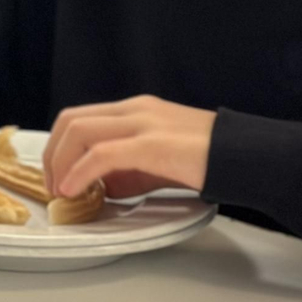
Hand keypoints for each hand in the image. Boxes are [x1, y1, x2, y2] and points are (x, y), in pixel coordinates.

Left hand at [43, 95, 216, 199]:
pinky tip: (73, 189)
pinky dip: (79, 172)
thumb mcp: (159, 161)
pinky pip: (101, 154)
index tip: (55, 176)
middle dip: (52, 154)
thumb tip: (101, 188)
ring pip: (79, 131)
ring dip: (60, 162)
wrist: (250, 157)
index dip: (58, 147)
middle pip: (71, 121)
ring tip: (61, 191)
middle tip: (52, 186)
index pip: (79, 118)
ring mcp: (143, 123)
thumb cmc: (210, 160)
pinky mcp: (152, 144)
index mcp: (134, 110)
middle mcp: (134, 109)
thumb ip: (129, 171)